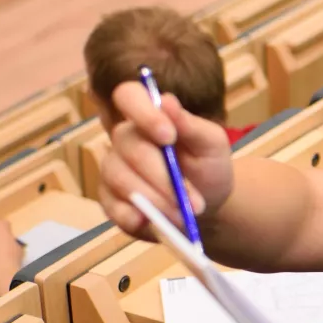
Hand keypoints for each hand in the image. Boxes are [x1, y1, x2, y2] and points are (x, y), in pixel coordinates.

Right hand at [97, 81, 234, 239]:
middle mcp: (125, 140)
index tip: (168, 137)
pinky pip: (113, 209)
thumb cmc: (209, 166)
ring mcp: (113, 170)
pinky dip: (136, 219)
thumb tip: (167, 101)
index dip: (143, 113)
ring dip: (155, 201)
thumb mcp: (212, 145)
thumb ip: (191, 124)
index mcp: (150, 117)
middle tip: (193, 202)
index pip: (129, 96)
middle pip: (129, 148)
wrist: (209, 204)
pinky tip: (156, 226)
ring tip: (184, 217)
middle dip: (163, 177)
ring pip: (120, 179)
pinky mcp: (110, 201)